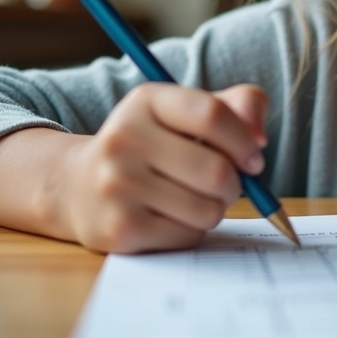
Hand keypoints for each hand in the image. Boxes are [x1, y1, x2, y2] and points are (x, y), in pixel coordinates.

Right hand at [52, 83, 268, 253]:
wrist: (77, 186)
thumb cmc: (151, 146)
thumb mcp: (185, 114)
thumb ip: (235, 107)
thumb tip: (259, 135)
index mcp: (146, 101)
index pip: (212, 115)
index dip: (245, 140)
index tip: (253, 157)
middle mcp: (124, 138)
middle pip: (216, 170)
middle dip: (235, 184)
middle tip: (226, 185)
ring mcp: (117, 185)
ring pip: (207, 209)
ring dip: (214, 209)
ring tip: (194, 199)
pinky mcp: (120, 228)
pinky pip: (188, 236)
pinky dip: (192, 230)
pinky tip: (170, 217)